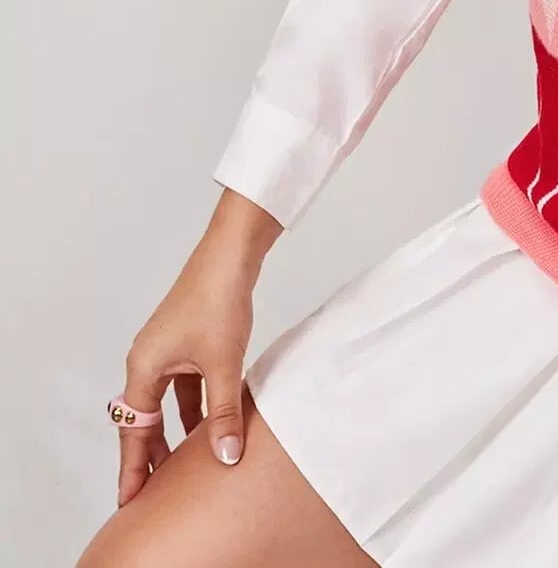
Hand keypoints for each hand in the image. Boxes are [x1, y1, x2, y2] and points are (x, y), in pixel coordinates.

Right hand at [114, 222, 264, 507]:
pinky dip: (195, 408)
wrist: (230, 255)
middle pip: (145, 420)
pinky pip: (184, 387)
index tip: (129, 500)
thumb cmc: (217, 301)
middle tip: (155, 493)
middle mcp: (148, 361)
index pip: (135, 430)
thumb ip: (224, 414)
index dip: (134, 467)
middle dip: (152, 455)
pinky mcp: (187, 342)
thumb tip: (227, 457)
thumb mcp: (223, 365)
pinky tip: (211, 425)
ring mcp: (167, 351)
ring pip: (167, 405)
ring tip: (185, 468)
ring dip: (176, 432)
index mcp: (144, 368)